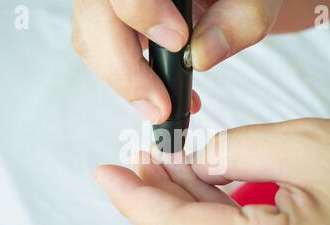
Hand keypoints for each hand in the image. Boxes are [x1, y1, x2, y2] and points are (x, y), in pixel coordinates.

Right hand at [71, 0, 282, 123]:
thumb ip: (238, 20)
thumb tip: (201, 57)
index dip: (143, 12)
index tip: (179, 43)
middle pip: (95, 19)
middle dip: (126, 71)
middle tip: (160, 109)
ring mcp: (110, 3)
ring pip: (91, 41)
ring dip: (127, 82)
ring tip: (165, 105)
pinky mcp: (111, 23)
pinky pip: (103, 53)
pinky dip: (129, 81)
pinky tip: (160, 94)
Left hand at [96, 119, 329, 224]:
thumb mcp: (309, 148)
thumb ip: (237, 150)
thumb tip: (195, 163)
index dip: (136, 198)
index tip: (108, 176)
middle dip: (159, 193)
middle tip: (142, 157)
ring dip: (183, 203)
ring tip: (168, 163)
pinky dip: (208, 218)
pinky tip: (199, 188)